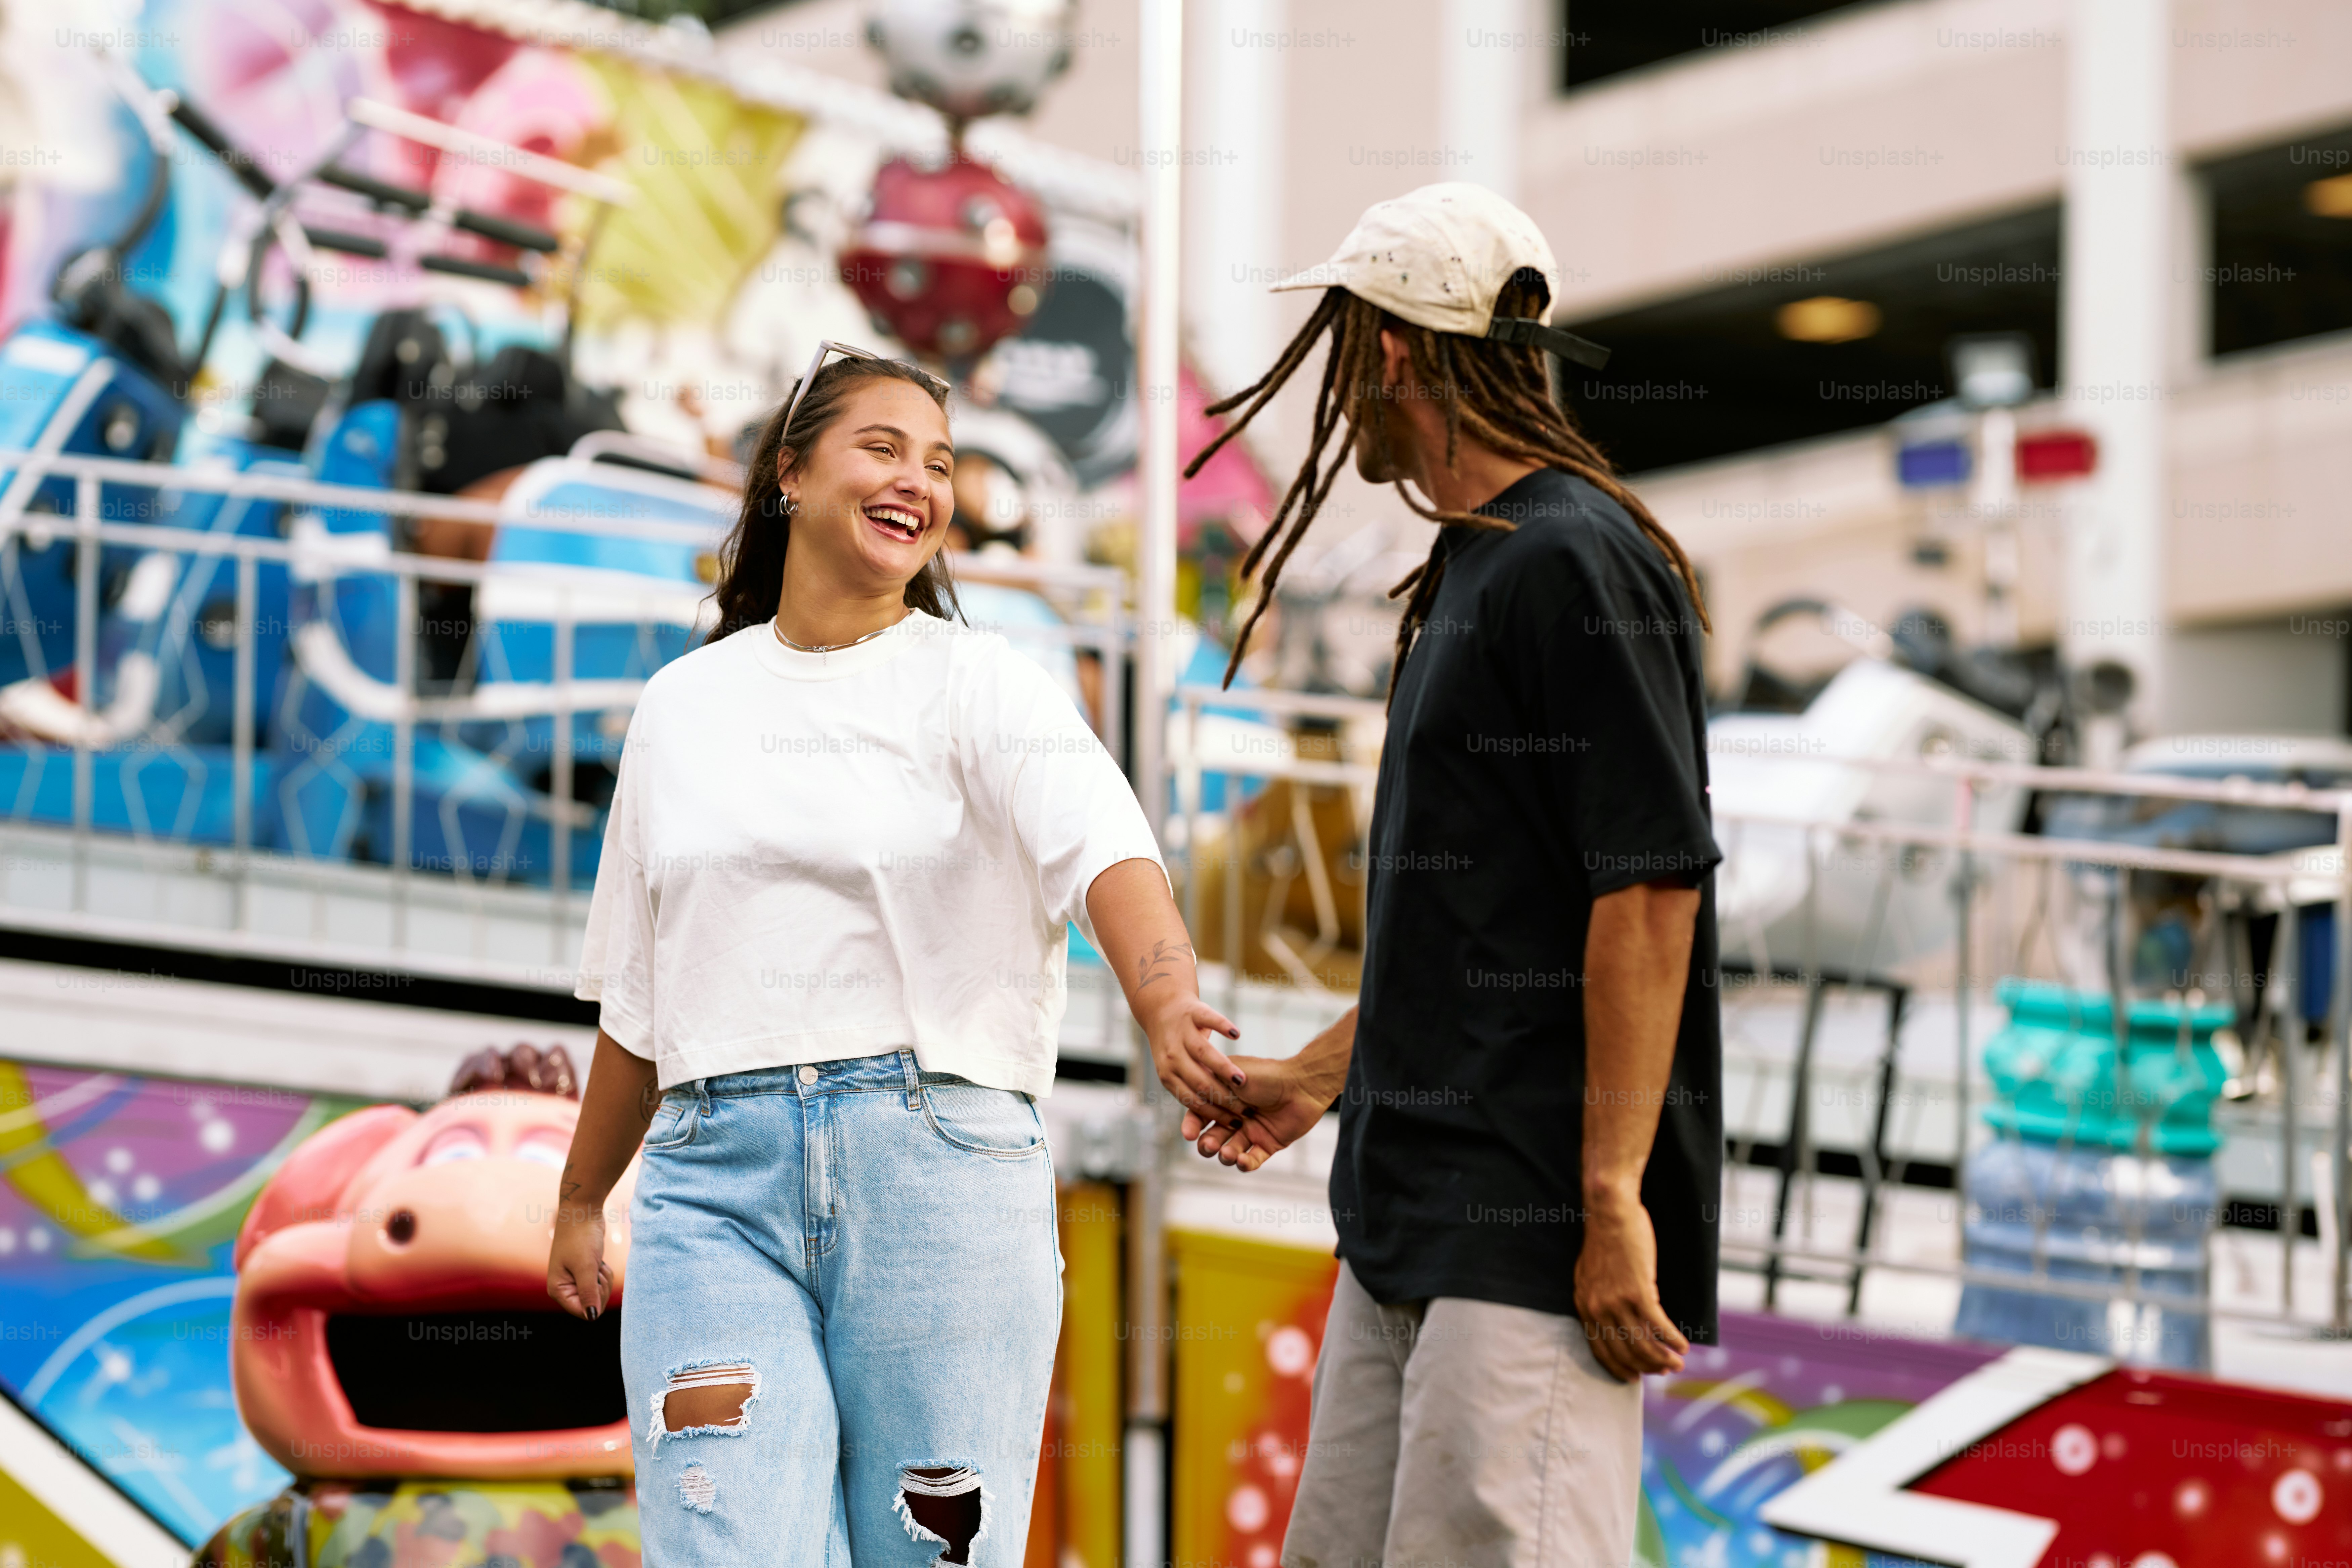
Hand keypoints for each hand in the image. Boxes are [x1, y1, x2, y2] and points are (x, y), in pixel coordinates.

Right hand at [546, 1205, 613, 1321]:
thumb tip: (592, 1317)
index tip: (596, 1280)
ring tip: (596, 1262)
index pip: (583, 1312)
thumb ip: (589, 1294)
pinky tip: (598, 1260)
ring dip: (603, 1278)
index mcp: (558, 1290)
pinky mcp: (585, 1272)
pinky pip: (601, 1282)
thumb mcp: (586, 1267)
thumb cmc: (581, 1238)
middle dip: (600, 1287)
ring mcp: (575, 1280)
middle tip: (596, 1269)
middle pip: (593, 1304)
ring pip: (599, 1293)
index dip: (595, 1300)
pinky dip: (604, 1272)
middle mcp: (565, 1288)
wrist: (582, 1213)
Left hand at [1144, 992, 1244, 1119]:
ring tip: (1242, 1081)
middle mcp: (1172, 1055)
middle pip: (1199, 1081)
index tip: (1235, 1123)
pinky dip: (1222, 1026)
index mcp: (1168, 1075)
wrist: (1162, 1007)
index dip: (1214, 1113)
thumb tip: (1217, 1120)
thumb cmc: (1178, 1047)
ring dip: (1223, 1068)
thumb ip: (1192, 1089)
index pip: (1192, 1100)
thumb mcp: (1176, 1071)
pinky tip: (1235, 1035)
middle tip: (1246, 1108)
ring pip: (1203, 1053)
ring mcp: (1182, 1033)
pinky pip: (1209, 1019)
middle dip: (1224, 1097)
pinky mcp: (1192, 1011)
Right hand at [1179, 1055, 1327, 1171]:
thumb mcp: (1234, 1077)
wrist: (1302, 1083)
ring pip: (1230, 1151)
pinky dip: (1244, 1163)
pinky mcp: (1268, 1144)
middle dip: (1207, 1144)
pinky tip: (1242, 1160)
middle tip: (1209, 1146)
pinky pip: (1252, 1160)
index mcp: (1225, 1098)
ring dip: (1225, 1155)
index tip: (1188, 1134)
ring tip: (1228, 1153)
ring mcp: (1251, 1131)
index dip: (1193, 1125)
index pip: (1201, 1115)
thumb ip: (1213, 1089)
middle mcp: (1235, 1116)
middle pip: (1213, 1137)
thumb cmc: (1268, 1075)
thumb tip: (1190, 1100)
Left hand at [1573, 1190, 1687, 1381]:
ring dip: (1663, 1359)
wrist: (1609, 1212)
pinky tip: (1683, 1344)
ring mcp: (1617, 1302)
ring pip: (1643, 1344)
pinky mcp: (1638, 1291)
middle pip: (1624, 1351)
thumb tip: (1615, 1319)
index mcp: (1584, 1306)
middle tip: (1664, 1371)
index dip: (1618, 1367)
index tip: (1633, 1378)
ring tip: (1678, 1363)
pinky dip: (1673, 1339)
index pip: (1599, 1349)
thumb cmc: (1605, 1239)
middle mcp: (1597, 1308)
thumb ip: (1599, 1299)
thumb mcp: (1591, 1275)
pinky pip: (1659, 1326)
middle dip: (1646, 1367)